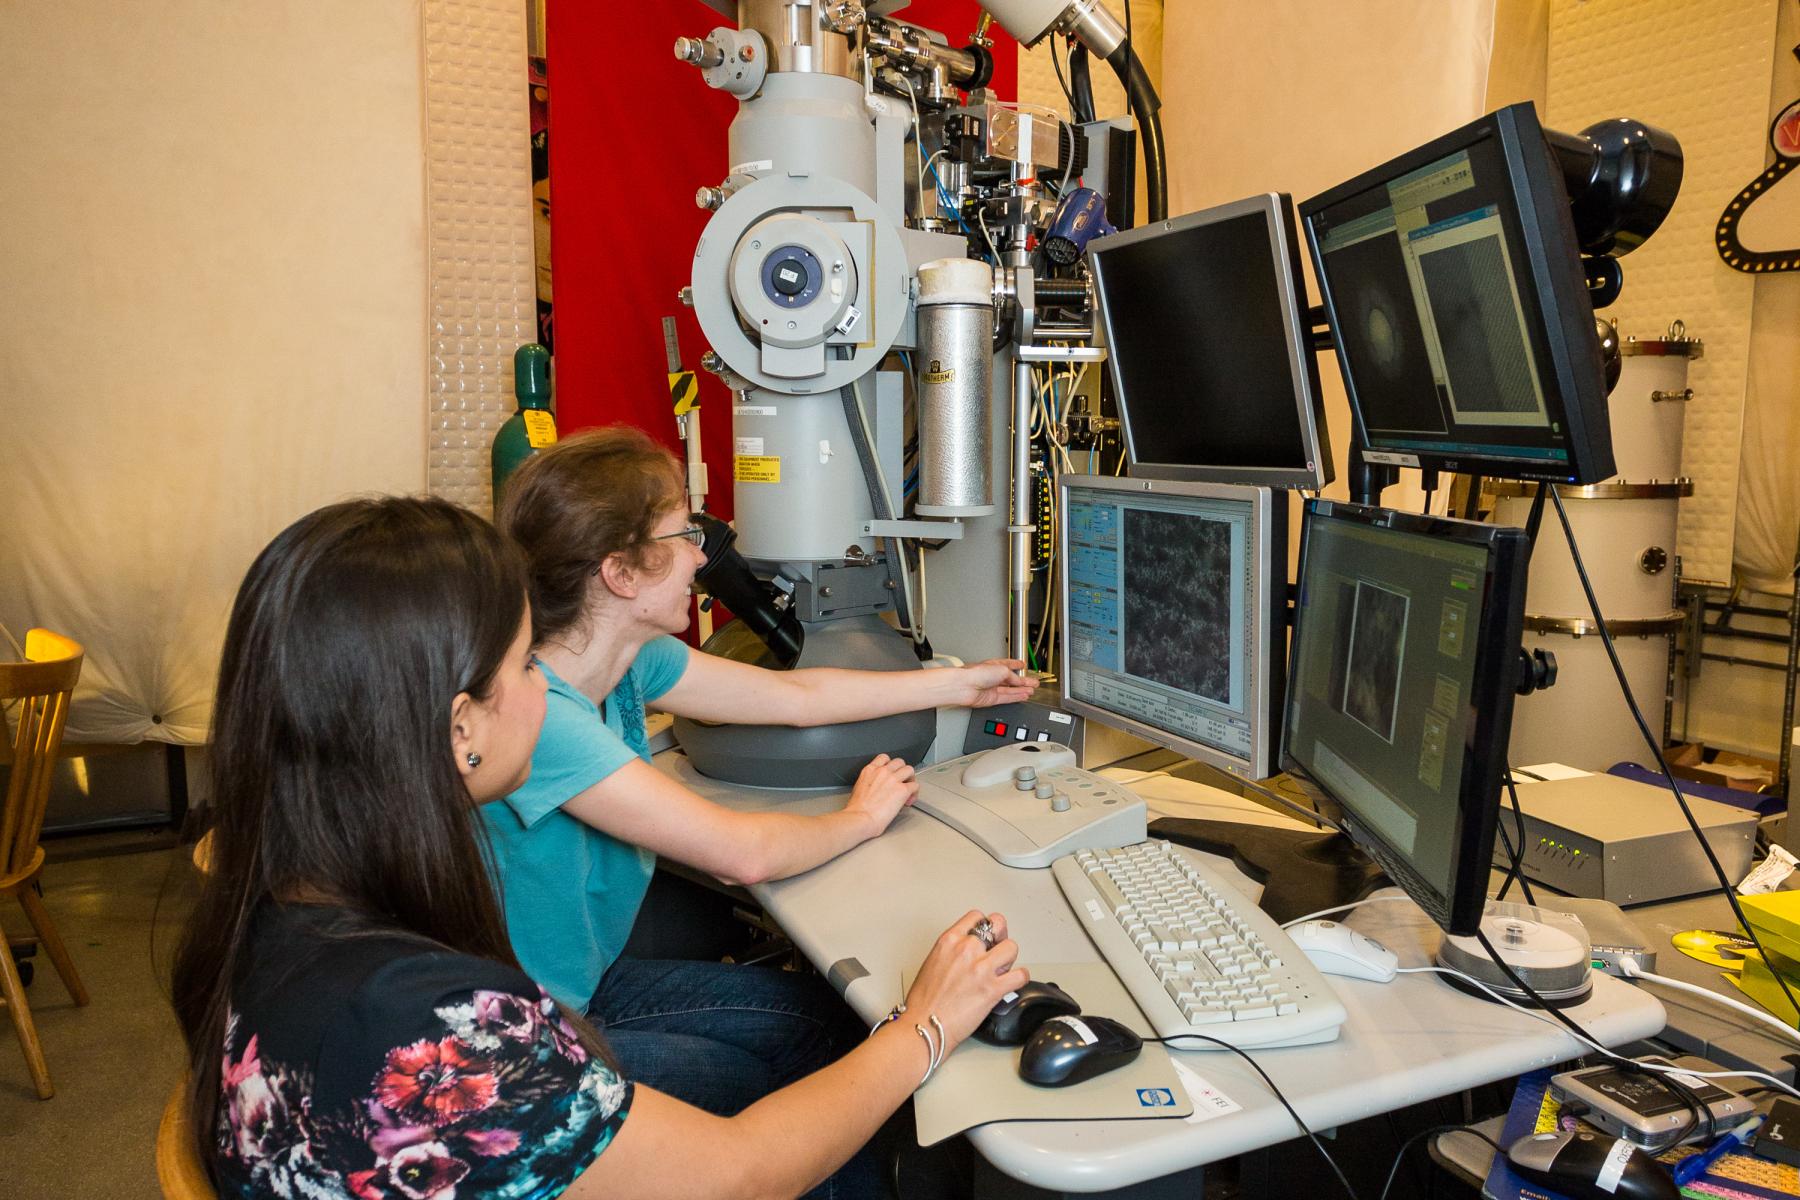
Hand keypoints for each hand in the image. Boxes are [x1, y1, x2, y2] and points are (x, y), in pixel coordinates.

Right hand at [845, 753, 916, 836]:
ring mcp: (893, 779)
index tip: (891, 773)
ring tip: (908, 790)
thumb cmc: (856, 810)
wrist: (860, 818)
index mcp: (869, 771)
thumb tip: (877, 790)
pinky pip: (915, 786)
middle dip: (901, 771)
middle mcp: (882, 772)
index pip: (884, 758)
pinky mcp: (903, 790)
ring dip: (910, 779)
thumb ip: (869, 784)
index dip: (890, 765)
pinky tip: (909, 801)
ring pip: (909, 770)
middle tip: (901, 782)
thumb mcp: (858, 789)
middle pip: (899, 762)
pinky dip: (914, 793)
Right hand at [902, 911, 1028, 1053]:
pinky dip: (1020, 978)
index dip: (985, 925)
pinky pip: (1021, 975)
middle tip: (998, 948)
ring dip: (1009, 959)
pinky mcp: (993, 988)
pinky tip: (1013, 982)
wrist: (924, 1025)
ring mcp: (981, 968)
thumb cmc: (923, 1002)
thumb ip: (952, 952)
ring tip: (1003, 969)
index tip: (987, 934)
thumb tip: (966, 954)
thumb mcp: (932, 963)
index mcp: (949, 941)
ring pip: (1011, 948)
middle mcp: (966, 949)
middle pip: (998, 926)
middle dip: (1000, 936)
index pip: (976, 916)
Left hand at [962, 659, 1034, 707]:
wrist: (964, 686)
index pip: (1007, 664)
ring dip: (1022, 690)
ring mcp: (991, 688)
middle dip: (1023, 681)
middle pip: (1011, 680)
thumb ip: (1013, 676)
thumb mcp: (1002, 670)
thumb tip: (1019, 682)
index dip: (1016, 665)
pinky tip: (1024, 696)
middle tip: (1033, 682)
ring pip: (1010, 690)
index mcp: (993, 666)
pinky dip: (1016, 697)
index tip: (1023, 666)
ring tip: (1032, 690)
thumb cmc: (976, 673)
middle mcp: (992, 677)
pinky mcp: (991, 699)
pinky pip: (1007, 698)